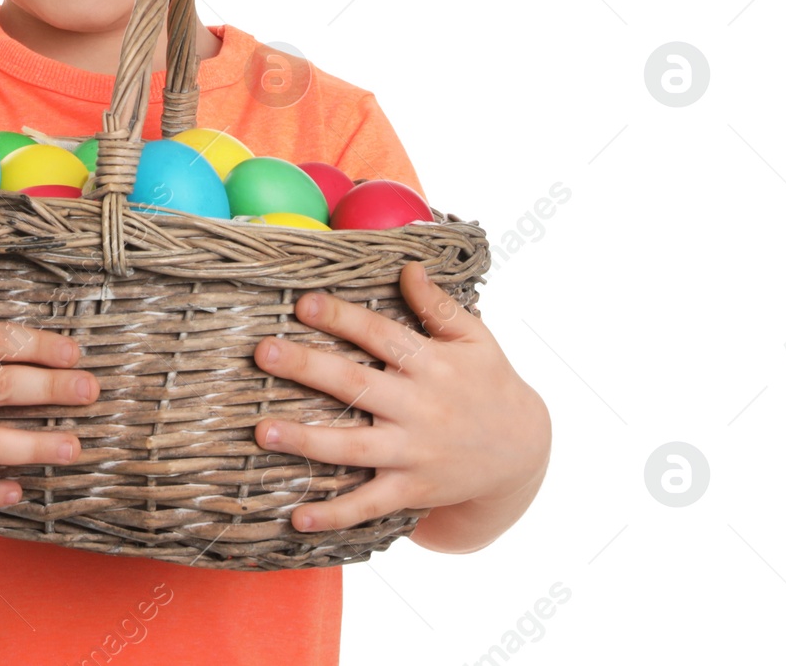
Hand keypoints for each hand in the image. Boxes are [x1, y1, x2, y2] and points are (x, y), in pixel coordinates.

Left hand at [251, 261, 549, 545]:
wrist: (523, 452)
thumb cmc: (490, 382)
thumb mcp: (475, 337)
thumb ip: (438, 304)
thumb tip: (407, 266)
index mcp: (431, 365)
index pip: (380, 335)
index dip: (341, 317)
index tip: (302, 303)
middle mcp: (418, 408)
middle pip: (355, 385)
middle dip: (307, 368)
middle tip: (264, 352)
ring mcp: (413, 453)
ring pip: (352, 448)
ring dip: (305, 440)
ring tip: (262, 431)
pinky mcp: (412, 490)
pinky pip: (368, 505)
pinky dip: (334, 514)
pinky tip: (296, 517)